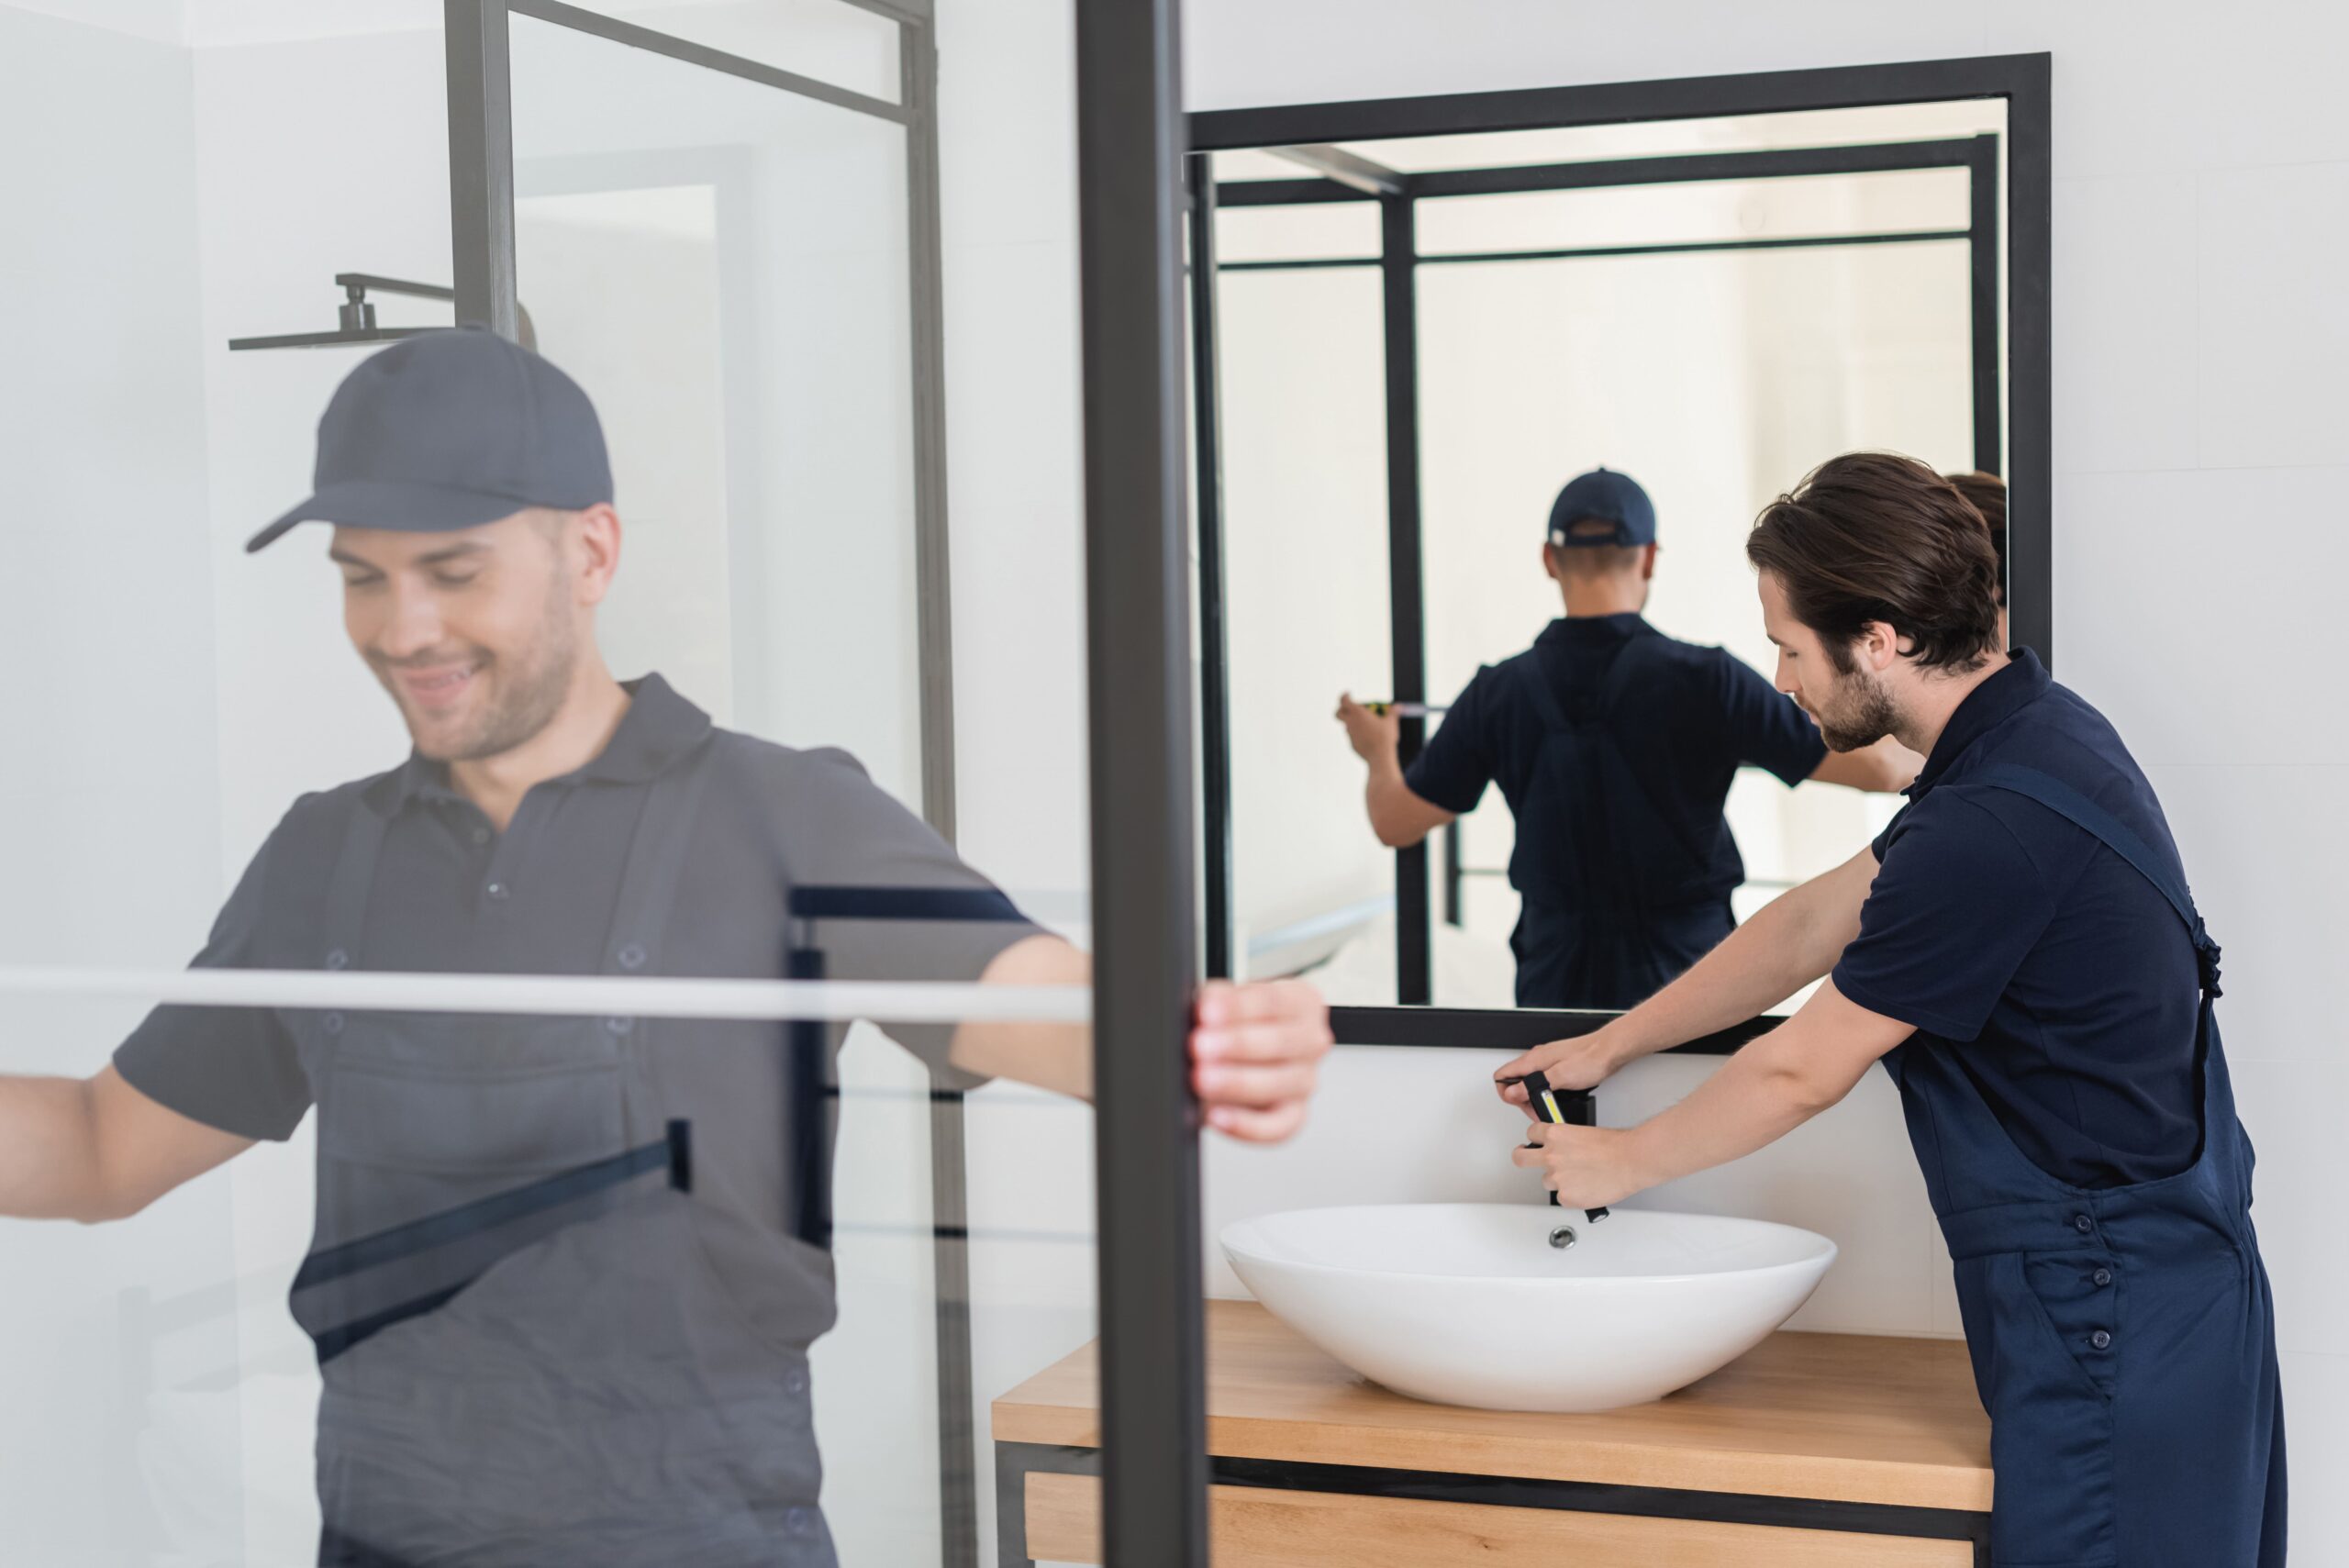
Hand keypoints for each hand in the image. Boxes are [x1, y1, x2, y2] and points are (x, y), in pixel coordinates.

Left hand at [1190, 978, 1333, 1142]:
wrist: (1232, 1054)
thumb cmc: (1232, 1022)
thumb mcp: (1223, 1000)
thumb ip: (1215, 1000)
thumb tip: (1203, 1009)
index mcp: (1302, 1002)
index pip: (1275, 1001)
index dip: (1239, 1007)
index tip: (1207, 1012)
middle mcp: (1311, 1041)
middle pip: (1281, 1042)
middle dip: (1237, 1045)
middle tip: (1201, 1046)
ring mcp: (1306, 1081)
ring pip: (1279, 1084)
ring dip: (1237, 1082)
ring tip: (1202, 1078)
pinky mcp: (1293, 1116)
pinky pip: (1276, 1126)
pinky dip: (1246, 1125)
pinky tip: (1217, 1116)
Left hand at [1334, 693, 1400, 764]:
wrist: (1380, 756)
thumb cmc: (1384, 737)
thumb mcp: (1391, 722)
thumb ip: (1393, 712)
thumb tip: (1399, 706)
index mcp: (1357, 713)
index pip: (1344, 701)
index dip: (1344, 696)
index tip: (1348, 694)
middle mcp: (1350, 723)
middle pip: (1338, 714)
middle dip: (1341, 709)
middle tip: (1349, 708)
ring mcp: (1350, 735)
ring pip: (1346, 726)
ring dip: (1352, 723)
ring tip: (1366, 724)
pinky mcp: (1352, 745)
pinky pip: (1353, 737)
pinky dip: (1357, 734)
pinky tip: (1368, 737)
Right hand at [1494, 1027, 1624, 1115]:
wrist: (1610, 1050)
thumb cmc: (1589, 1059)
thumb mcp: (1559, 1077)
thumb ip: (1532, 1086)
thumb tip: (1512, 1093)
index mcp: (1533, 1060)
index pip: (1502, 1075)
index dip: (1506, 1093)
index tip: (1520, 1104)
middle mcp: (1537, 1058)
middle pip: (1514, 1080)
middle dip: (1521, 1099)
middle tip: (1536, 1110)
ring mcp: (1547, 1060)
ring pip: (1528, 1080)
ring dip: (1532, 1096)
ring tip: (1546, 1106)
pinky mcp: (1557, 1064)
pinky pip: (1542, 1079)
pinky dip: (1544, 1091)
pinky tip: (1555, 1097)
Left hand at [1511, 1122, 1647, 1209]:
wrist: (1631, 1161)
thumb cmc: (1615, 1146)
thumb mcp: (1583, 1132)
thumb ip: (1566, 1141)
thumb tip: (1563, 1148)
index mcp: (1555, 1136)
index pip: (1531, 1134)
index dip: (1535, 1139)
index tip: (1536, 1142)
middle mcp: (1551, 1157)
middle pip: (1520, 1158)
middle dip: (1521, 1156)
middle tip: (1525, 1157)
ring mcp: (1557, 1178)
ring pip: (1547, 1181)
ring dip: (1558, 1180)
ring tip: (1580, 1177)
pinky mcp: (1566, 1197)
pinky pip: (1562, 1198)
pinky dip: (1572, 1195)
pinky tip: (1587, 1188)